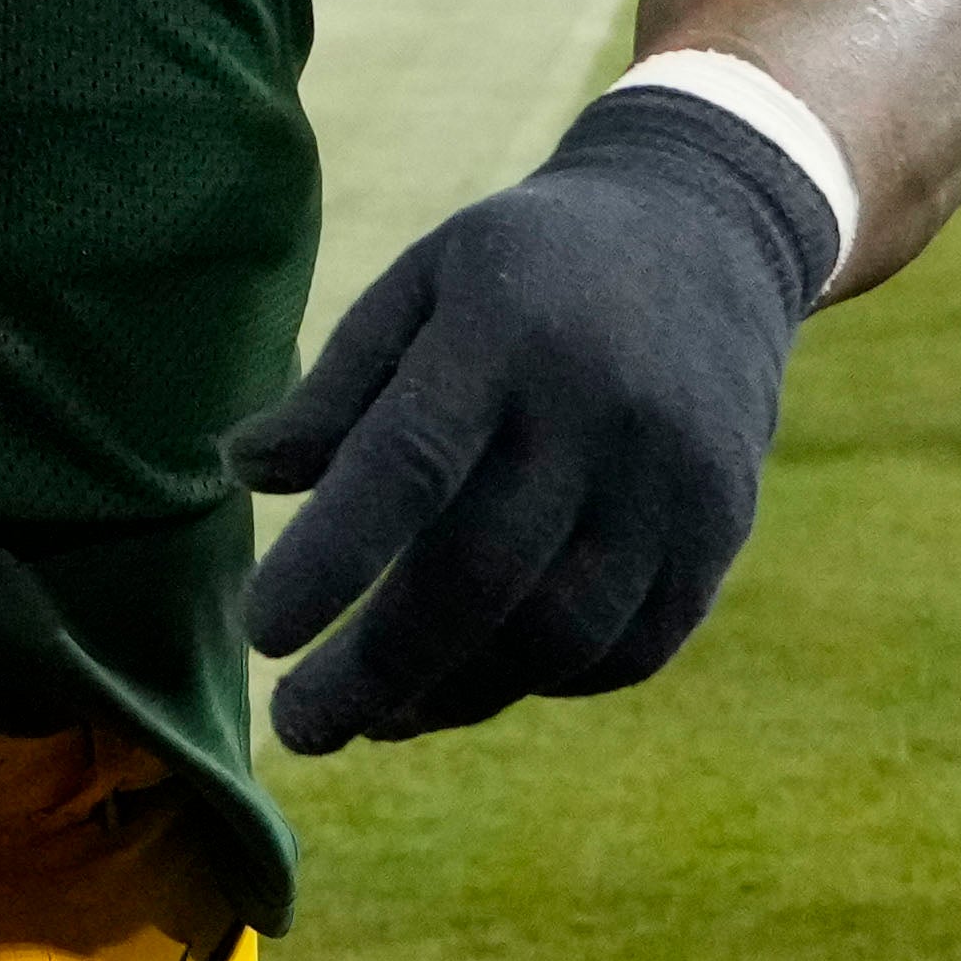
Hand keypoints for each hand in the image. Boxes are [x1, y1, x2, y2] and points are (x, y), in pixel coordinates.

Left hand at [233, 88, 826, 753]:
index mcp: (506, 332)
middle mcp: (601, 409)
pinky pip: (628, 649)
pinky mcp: (721, 530)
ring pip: (557, 634)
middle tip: (299, 726)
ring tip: (376, 715)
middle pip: (482, 574)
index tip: (260, 632)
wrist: (706, 234)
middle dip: (378, 668)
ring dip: (455, 694)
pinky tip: (474, 681)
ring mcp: (674, 478)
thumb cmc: (526, 270)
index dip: (331, 559)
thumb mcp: (422, 283)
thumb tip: (239, 472)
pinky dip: (543, 684)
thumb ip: (336, 386)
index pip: (411, 463)